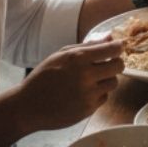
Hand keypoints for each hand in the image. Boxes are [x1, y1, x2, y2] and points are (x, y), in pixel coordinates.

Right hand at [11, 40, 125, 131]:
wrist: (28, 106)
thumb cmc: (43, 77)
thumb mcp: (61, 55)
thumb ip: (87, 46)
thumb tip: (110, 38)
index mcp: (78, 58)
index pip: (113, 50)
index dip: (118, 47)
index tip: (118, 48)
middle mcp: (86, 76)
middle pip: (119, 66)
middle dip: (116, 63)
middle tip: (108, 63)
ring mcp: (88, 94)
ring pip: (113, 83)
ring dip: (107, 79)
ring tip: (92, 79)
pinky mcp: (88, 109)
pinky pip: (104, 98)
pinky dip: (98, 94)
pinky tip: (84, 92)